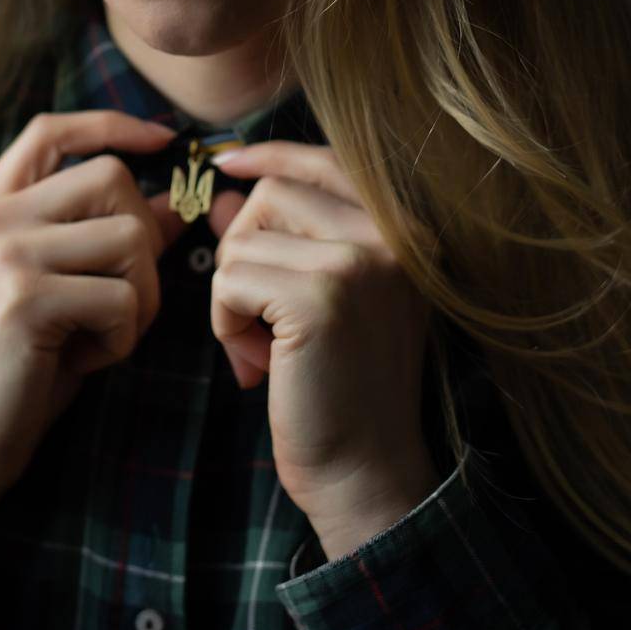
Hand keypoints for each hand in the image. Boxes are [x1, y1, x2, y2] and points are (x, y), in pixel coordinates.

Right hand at [0, 110, 185, 523]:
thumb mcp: (54, 287)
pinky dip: (123, 337)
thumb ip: (102, 237)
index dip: (113, 125)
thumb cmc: (14, 366)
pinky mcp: (25, 300)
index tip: (163, 141)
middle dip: (143, 237)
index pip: (52, 130)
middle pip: (110, 177)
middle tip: (123, 297)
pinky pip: (124, 298)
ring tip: (100, 333)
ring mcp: (3, 255)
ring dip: (140, 295)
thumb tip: (174, 200)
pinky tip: (84, 359)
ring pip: (129, 237)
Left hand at [175, 140, 439, 545]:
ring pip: (245, 235)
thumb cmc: (339, 389)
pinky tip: (258, 365)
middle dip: (245, 251)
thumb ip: (285, 238)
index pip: (326, 160)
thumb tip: (227, 189)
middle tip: (263, 319)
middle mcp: (393, 236)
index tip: (229, 164)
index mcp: (404, 232)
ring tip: (268, 347)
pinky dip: (225, 323)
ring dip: (234, 294)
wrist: (366, 473)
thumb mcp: (323, 298)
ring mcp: (359, 262)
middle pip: (273, 193)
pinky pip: (230, 279)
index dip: (271, 156)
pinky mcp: (319, 298)